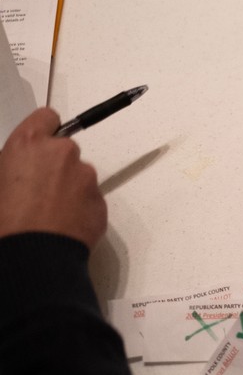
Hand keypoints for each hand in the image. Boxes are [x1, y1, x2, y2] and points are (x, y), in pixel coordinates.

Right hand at [0, 108, 106, 248]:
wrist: (31, 257)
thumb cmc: (4, 221)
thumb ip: (13, 166)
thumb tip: (20, 172)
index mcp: (29, 144)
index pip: (47, 117)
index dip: (43, 130)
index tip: (39, 144)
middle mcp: (63, 153)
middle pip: (64, 149)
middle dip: (54, 164)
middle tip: (36, 190)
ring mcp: (86, 177)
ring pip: (79, 175)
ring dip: (68, 187)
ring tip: (48, 213)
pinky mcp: (100, 201)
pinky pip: (89, 198)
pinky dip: (79, 207)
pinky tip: (62, 225)